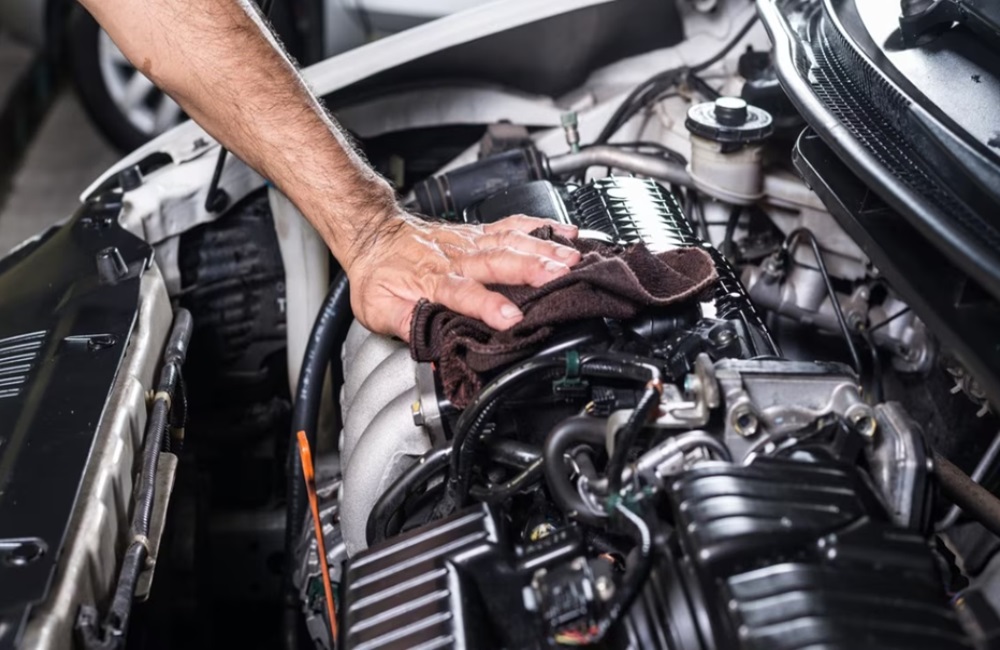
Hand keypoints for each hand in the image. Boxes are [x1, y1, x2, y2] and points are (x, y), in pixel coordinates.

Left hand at [345, 212, 580, 340]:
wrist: (374, 234)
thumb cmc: (380, 274)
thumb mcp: (378, 308)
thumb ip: (406, 324)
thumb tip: (432, 345)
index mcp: (433, 279)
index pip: (463, 293)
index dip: (487, 306)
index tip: (510, 318)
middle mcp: (457, 257)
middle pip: (498, 261)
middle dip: (531, 268)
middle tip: (560, 276)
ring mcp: (471, 241)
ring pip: (510, 241)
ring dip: (543, 249)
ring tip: (571, 257)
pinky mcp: (480, 233)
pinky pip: (514, 225)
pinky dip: (542, 226)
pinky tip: (566, 231)